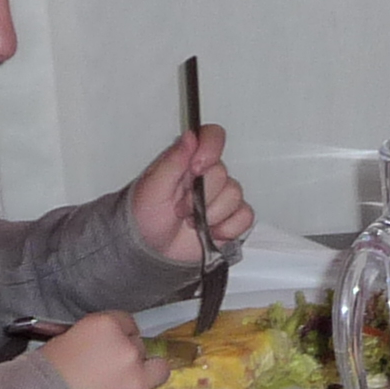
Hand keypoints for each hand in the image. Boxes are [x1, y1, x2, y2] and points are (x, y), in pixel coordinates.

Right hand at [41, 310, 164, 388]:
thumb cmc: (37, 382)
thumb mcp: (57, 345)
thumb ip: (84, 342)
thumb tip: (91, 348)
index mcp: (104, 328)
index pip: (124, 321)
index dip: (115, 333)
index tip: (109, 343)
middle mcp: (127, 351)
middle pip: (139, 346)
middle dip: (126, 355)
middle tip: (108, 369)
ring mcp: (138, 381)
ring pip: (157, 370)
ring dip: (144, 375)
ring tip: (123, 387)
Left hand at [126, 124, 254, 264]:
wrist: (149, 251)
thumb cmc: (144, 218)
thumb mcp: (152, 187)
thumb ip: (173, 160)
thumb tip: (191, 137)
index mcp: (187, 161)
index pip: (212, 137)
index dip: (211, 149)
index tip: (196, 169)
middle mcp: (207, 176)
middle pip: (223, 173)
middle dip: (201, 195)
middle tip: (181, 207)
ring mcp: (220, 197)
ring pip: (235, 196)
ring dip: (211, 214)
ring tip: (192, 221)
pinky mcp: (230, 218)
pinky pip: (245, 216)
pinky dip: (227, 228)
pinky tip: (209, 231)